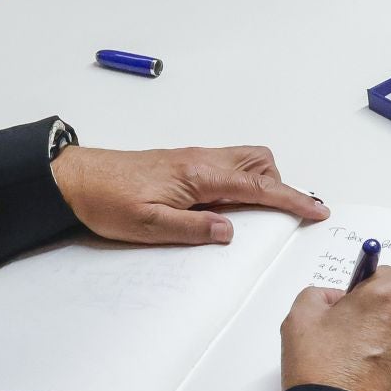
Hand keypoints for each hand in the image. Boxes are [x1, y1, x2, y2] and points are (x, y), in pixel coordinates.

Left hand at [49, 144, 325, 244]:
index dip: (291, 199)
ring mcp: (192, 159)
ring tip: (258, 214)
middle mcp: (200, 160)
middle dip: (280, 185)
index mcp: (199, 175)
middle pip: (259, 161)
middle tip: (286, 214)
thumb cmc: (106, 201)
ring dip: (260, 181)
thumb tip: (231, 231)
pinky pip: (225, 165)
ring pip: (243, 160)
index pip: (258, 186)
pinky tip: (227, 205)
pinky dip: (240, 180)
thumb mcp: (149, 227)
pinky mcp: (181, 163)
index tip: (316, 208)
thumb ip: (194, 229)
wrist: (74, 180)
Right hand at [280, 268, 390, 390]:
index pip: (382, 275)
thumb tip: (334, 299)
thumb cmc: (322, 372)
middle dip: (378, 316)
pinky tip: (375, 381)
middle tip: (350, 340)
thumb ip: (318, 295)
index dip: (363, 290)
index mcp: (387, 296)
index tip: (351, 306)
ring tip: (361, 366)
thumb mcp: (299, 318)